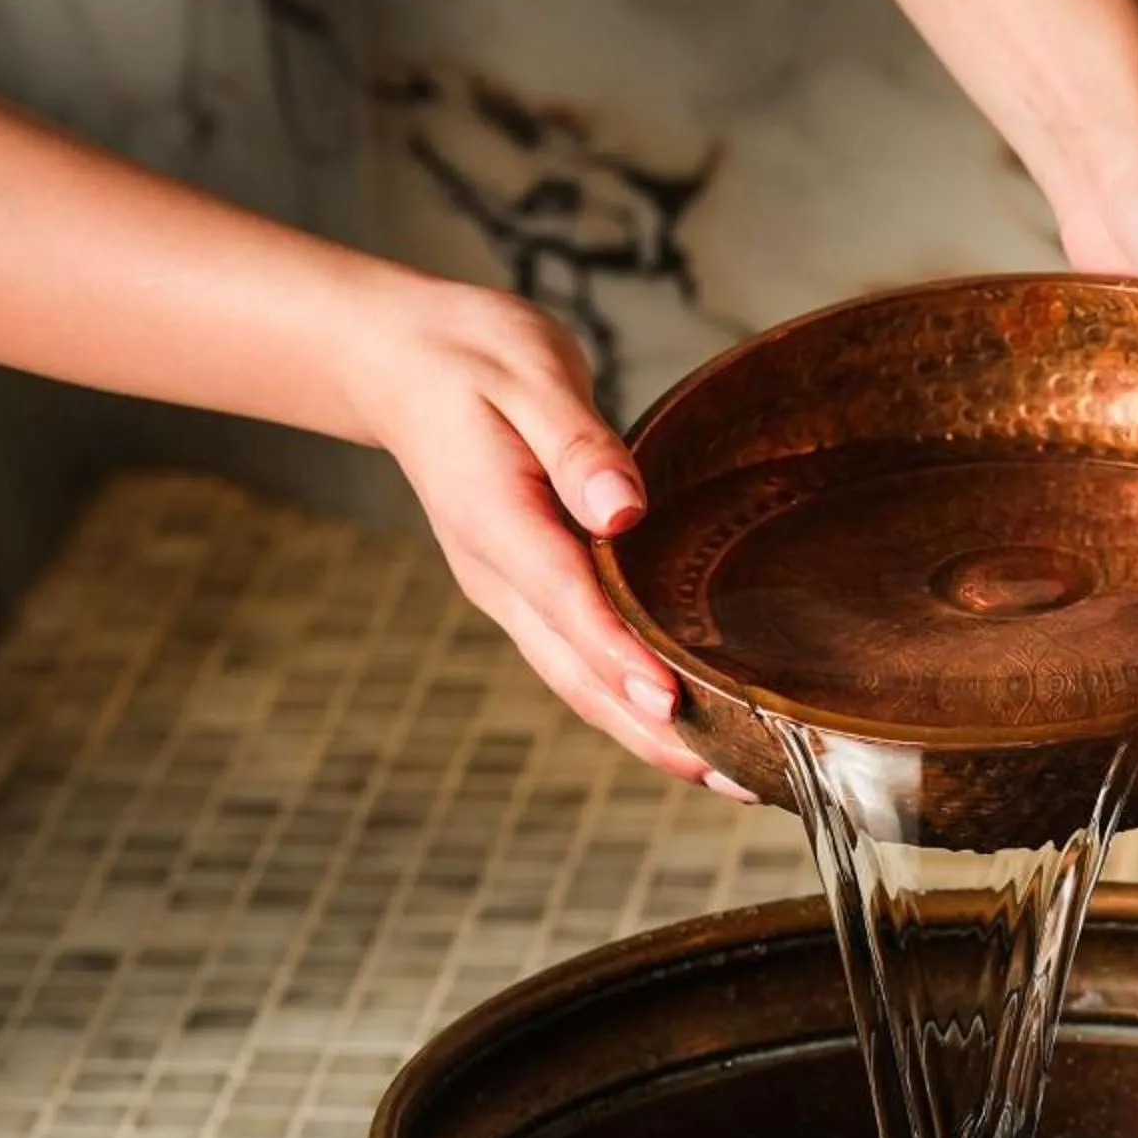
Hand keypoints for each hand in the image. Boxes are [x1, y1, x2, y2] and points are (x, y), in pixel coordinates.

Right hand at [341, 275, 749, 792]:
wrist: (401, 366)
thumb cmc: (471, 358)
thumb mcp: (527, 373)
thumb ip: (576, 443)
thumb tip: (623, 506)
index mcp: (495, 520)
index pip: (566, 601)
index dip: (618, 655)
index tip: (671, 700)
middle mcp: (498, 576)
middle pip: (577, 673)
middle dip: (651, 731)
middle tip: (736, 779)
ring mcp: (509, 594)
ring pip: (579, 684)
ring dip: (647, 735)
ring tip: (729, 777)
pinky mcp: (527, 595)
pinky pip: (579, 663)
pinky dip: (629, 703)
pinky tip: (682, 729)